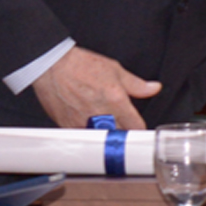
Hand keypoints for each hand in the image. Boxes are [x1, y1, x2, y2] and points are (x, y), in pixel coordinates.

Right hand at [31, 45, 161, 128]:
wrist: (52, 66)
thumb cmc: (80, 66)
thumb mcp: (114, 69)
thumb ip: (136, 84)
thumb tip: (153, 89)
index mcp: (116, 100)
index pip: (136, 126)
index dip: (140, 128)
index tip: (138, 127)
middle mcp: (101, 115)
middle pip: (120, 136)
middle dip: (123, 133)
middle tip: (121, 126)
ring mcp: (84, 123)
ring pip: (102, 140)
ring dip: (105, 135)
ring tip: (104, 125)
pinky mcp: (69, 127)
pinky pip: (84, 137)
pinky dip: (88, 133)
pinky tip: (88, 124)